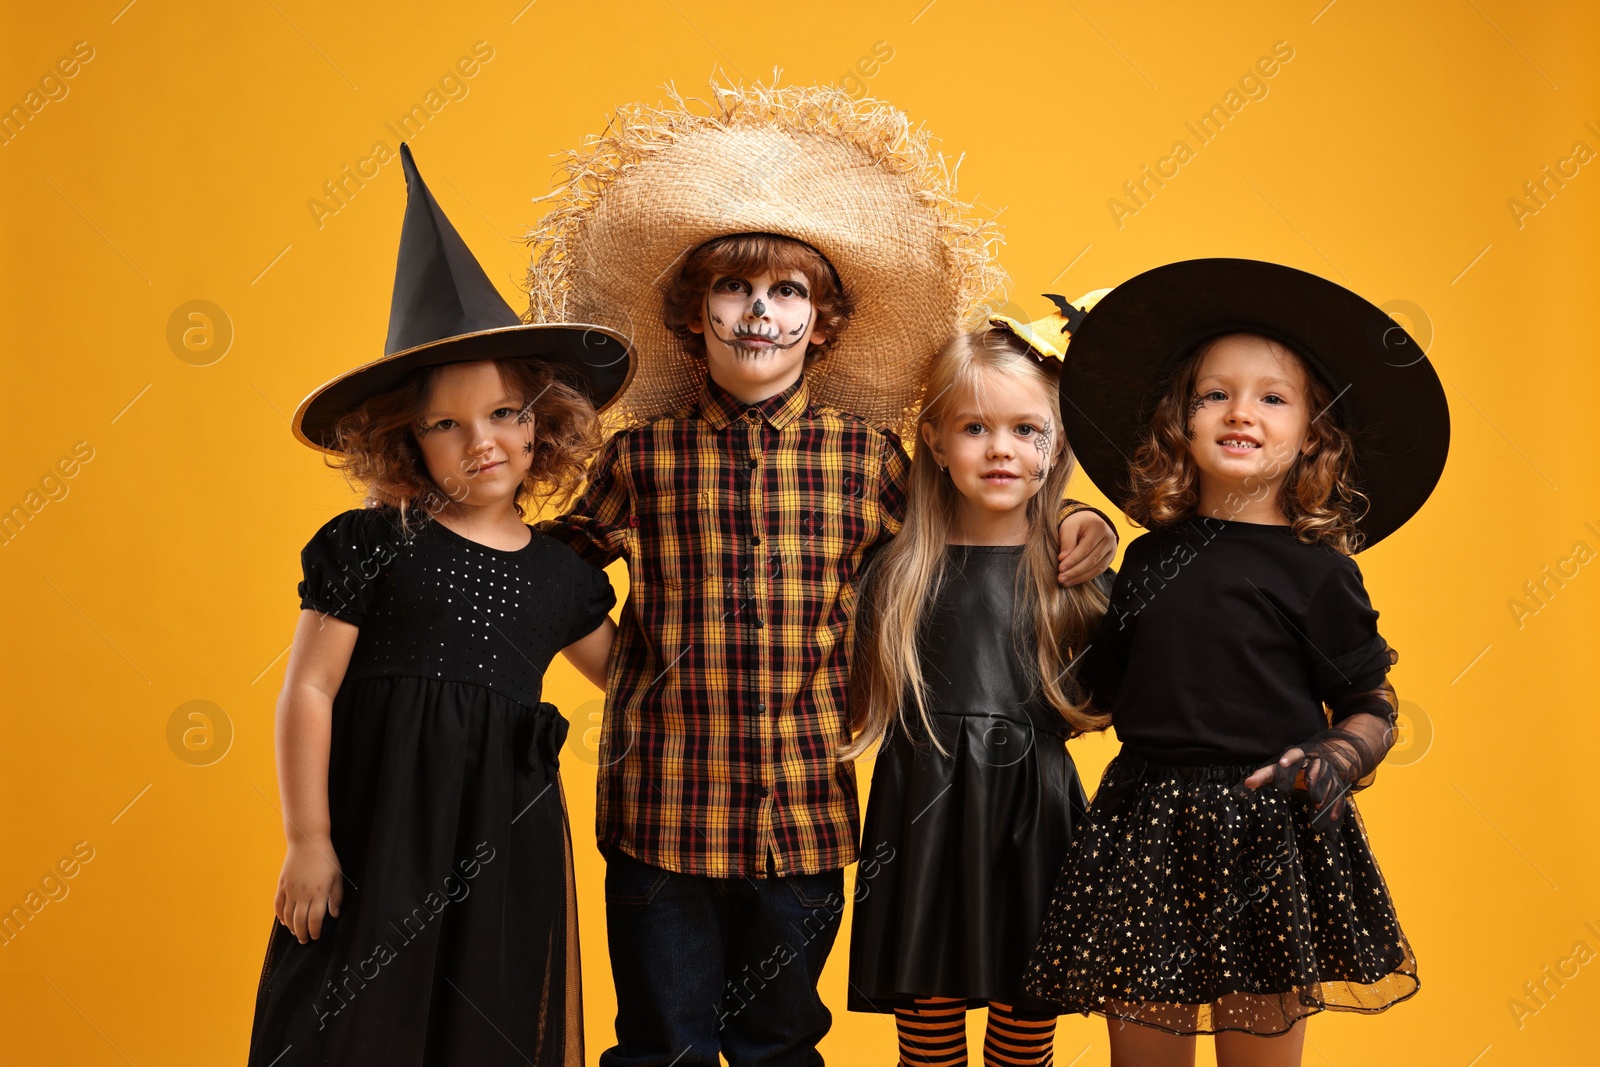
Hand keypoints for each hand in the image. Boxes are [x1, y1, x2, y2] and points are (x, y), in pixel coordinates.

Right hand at [274, 838, 344, 943]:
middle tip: (304, 941)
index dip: (314, 931)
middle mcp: (303, 894)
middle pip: (299, 921)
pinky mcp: (282, 885)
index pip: (314, 920)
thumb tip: (334, 915)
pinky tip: (283, 921)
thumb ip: (336, 897)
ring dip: (291, 927)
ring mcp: (290, 890)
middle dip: (302, 934)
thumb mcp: (337, 877)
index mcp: (319, 893)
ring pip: (287, 916)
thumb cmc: (326, 859)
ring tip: (295, 933)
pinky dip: (279, 915)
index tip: (316, 936)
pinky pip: (278, 905)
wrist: (308, 842)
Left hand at [1057, 510, 1116, 585]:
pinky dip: (1086, 577)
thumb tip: (1063, 559)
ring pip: (1097, 568)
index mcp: (1099, 528)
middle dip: (1075, 571)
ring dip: (1080, 577)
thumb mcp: (1068, 527)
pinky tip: (1074, 580)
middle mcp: (1109, 539)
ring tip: (1065, 582)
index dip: (1072, 560)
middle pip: (1092, 560)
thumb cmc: (1077, 524)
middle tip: (1061, 578)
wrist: (1090, 522)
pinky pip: (1099, 570)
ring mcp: (1112, 549)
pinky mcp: (1110, 558)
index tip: (1060, 568)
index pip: (1085, 548)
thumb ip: (1066, 542)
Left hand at [1238, 730, 1370, 828]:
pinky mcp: (1338, 784)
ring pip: (1329, 784)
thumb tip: (1246, 784)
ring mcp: (1329, 773)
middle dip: (1315, 781)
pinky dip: (1335, 811)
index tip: (1283, 763)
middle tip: (1312, 798)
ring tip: (1318, 812)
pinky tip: (1330, 825)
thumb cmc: (1293, 765)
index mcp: (1298, 754)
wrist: (1326, 756)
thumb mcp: (1278, 767)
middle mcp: (1315, 761)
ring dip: (1326, 798)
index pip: (1294, 753)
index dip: (1290, 757)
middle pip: (1316, 769)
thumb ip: (1263, 775)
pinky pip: (1339, 797)